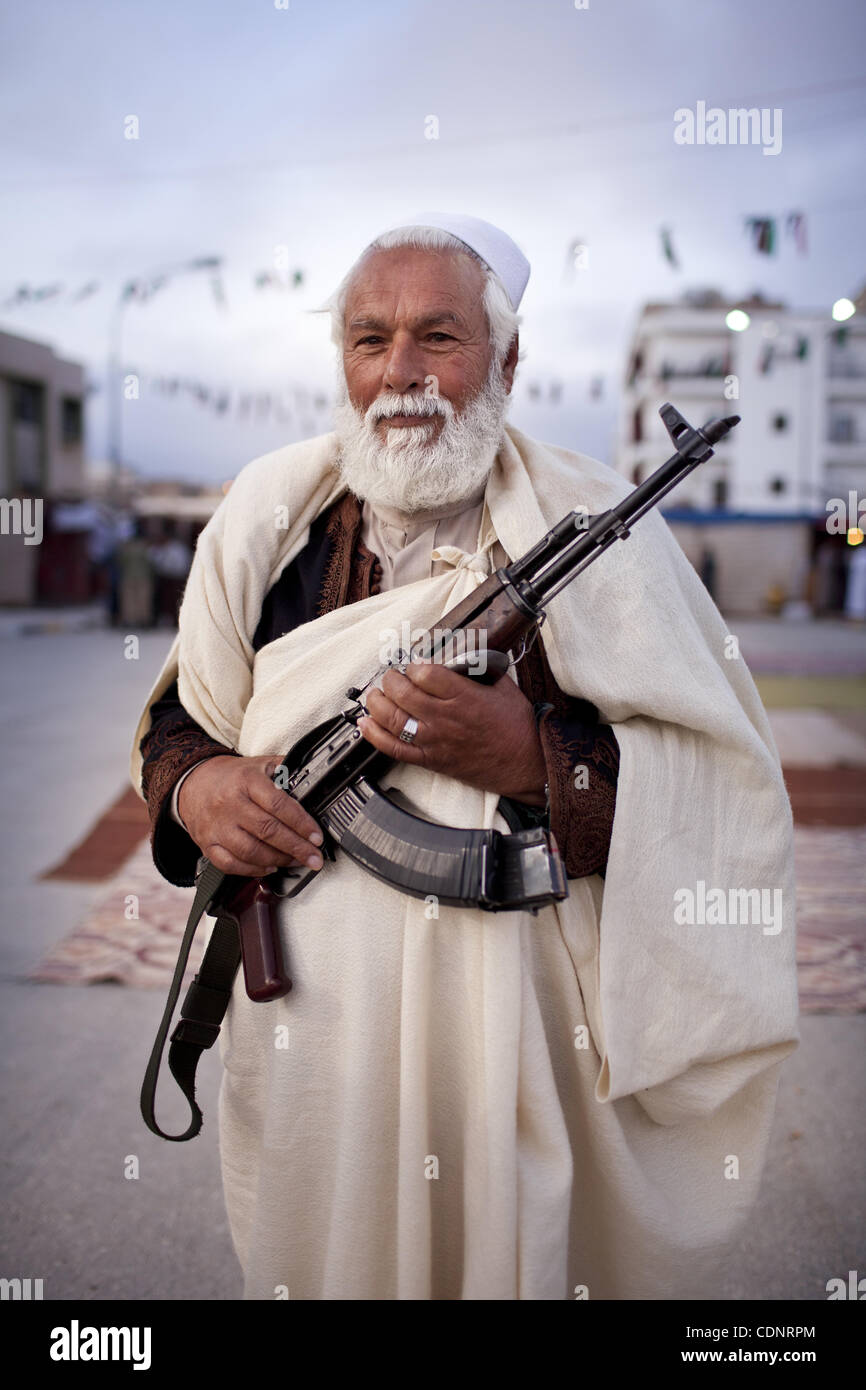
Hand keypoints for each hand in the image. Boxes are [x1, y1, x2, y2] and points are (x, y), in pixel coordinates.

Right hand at [177, 754, 324, 876]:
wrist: (194, 782)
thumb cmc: (232, 776)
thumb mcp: (260, 764)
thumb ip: (286, 772)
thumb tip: (315, 781)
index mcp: (247, 781)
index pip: (279, 805)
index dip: (301, 823)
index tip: (316, 836)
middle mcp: (230, 804)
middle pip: (267, 831)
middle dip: (296, 848)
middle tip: (314, 857)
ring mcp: (217, 826)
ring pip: (251, 851)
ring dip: (278, 860)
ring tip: (295, 861)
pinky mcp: (207, 844)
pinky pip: (231, 864)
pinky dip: (253, 870)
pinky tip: (269, 868)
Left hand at [359, 662, 546, 803]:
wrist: (526, 765)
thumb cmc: (518, 728)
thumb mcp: (504, 687)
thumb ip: (482, 668)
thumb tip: (465, 654)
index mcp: (464, 696)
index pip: (425, 673)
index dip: (415, 665)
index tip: (416, 664)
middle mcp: (445, 718)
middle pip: (402, 692)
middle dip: (391, 679)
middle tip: (392, 676)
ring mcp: (435, 741)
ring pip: (392, 719)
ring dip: (377, 703)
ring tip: (376, 694)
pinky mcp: (430, 760)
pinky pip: (394, 749)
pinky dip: (375, 736)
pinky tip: (365, 724)